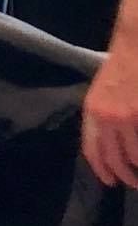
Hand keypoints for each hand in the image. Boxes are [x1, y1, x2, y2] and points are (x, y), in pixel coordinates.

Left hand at [82, 53, 137, 188]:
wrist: (135, 42)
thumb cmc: (121, 65)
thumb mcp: (101, 92)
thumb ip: (101, 117)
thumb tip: (108, 144)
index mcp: (92, 111)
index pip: (92, 149)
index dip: (101, 169)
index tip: (109, 181)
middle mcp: (107, 117)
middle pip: (114, 158)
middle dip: (124, 175)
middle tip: (133, 183)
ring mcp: (128, 117)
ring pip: (134, 155)